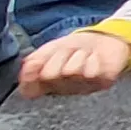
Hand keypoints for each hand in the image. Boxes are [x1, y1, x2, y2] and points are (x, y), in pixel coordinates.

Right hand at [14, 27, 130, 96]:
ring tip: (82, 54)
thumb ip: (35, 61)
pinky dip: (92, 59)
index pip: (28, 89)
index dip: (30, 75)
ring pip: (70, 70)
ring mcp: (82, 88)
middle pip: (48, 74)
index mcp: (46, 83)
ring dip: (76, 55)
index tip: (36, 63)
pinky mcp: (102, 84)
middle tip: (67, 52)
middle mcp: (62, 90)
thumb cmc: (74, 48)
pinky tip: (95, 58)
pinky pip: (90, 72)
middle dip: (57, 56)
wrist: (104, 40)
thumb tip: (26, 71)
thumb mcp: (50, 50)